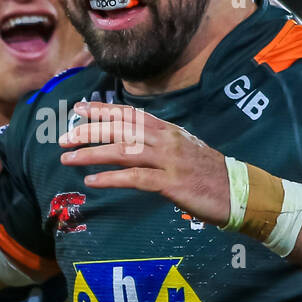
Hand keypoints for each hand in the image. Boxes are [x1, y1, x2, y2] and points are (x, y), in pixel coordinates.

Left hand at [58, 101, 231, 224]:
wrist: (238, 191)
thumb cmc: (208, 173)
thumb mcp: (182, 149)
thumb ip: (158, 143)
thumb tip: (131, 140)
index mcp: (168, 130)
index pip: (129, 114)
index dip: (103, 110)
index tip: (79, 109)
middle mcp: (166, 140)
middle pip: (120, 129)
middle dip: (89, 131)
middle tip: (64, 138)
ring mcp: (169, 160)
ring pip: (123, 151)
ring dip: (92, 153)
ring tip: (68, 158)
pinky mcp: (171, 183)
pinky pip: (135, 178)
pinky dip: (111, 178)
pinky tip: (92, 180)